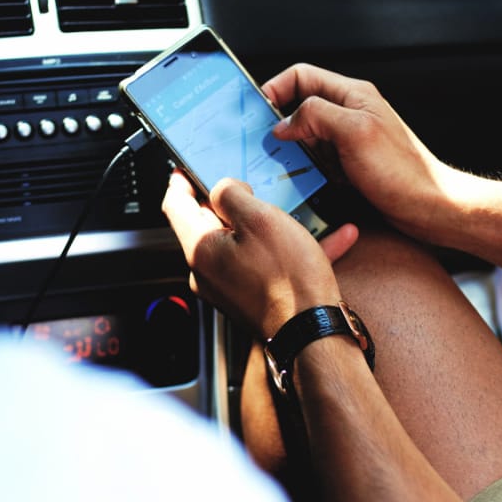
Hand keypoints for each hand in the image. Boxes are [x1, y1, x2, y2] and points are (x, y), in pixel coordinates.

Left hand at [161, 171, 357, 337]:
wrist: (313, 332)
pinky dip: (289, 250)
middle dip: (229, 204)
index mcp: (201, 249)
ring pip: (242, 244)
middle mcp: (208, 272)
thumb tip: (222, 188)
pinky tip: (326, 239)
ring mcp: (228, 288)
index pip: (175, 206)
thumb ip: (232, 194)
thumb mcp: (260, 218)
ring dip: (267, 226)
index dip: (180, 181)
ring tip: (296, 212)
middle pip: (208, 225)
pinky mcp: (251, 299)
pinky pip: (266, 265)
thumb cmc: (288, 281)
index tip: (185, 169)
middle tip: (248, 185)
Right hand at [262, 63, 469, 245]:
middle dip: (280, 122)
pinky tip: (304, 180)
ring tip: (284, 164)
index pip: (302, 75)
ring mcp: (350, 139)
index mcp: (353, 95)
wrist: (430, 208)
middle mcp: (350, 113)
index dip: (276, 88)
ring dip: (292, 148)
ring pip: (306, 134)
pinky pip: (317, 159)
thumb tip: (285, 121)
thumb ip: (316, 115)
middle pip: (301, 105)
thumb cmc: (402, 172)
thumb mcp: (354, 132)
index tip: (258, 111)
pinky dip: (306, 167)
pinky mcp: (350, 164)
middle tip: (265, 143)